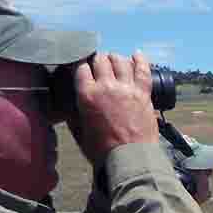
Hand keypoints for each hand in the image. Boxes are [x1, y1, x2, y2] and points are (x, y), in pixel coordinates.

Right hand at [71, 52, 158, 166]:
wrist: (131, 158)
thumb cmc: (103, 150)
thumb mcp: (80, 132)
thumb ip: (73, 115)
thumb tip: (69, 107)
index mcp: (87, 95)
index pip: (81, 68)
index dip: (81, 66)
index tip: (82, 68)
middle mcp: (106, 86)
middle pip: (100, 60)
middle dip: (97, 60)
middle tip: (98, 65)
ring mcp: (127, 88)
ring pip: (120, 61)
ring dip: (115, 59)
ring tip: (114, 60)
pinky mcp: (143, 93)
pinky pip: (143, 70)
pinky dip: (140, 60)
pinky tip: (137, 54)